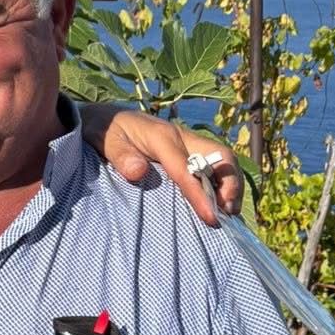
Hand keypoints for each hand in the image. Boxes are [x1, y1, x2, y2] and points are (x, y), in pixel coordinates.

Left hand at [84, 106, 241, 226]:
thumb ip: (120, 156)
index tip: (210, 217)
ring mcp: (187, 143)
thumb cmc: (104, 130)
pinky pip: (213, 164)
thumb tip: (138, 172)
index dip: (200, 194)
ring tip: (228, 213)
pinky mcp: (187, 149)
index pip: (186, 168)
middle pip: (220, 156)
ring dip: (230, 186)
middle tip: (227, 213)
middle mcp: (181, 138)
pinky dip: (221, 183)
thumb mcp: (105, 141)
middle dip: (230, 184)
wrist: (104, 116)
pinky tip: (218, 203)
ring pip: (221, 160)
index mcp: (161, 137)